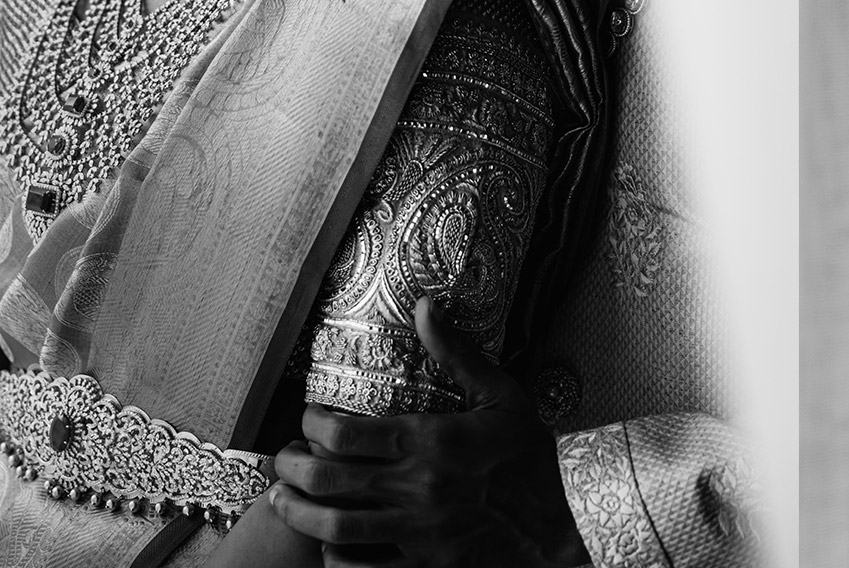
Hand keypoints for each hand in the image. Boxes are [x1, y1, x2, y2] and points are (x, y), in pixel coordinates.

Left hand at [269, 298, 585, 567]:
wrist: (565, 514)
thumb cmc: (531, 453)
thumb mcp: (501, 393)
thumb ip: (457, 352)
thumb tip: (425, 306)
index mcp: (431, 441)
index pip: (346, 433)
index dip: (312, 425)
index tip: (308, 420)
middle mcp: (417, 487)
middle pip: (328, 481)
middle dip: (291, 469)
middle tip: (282, 460)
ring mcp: (418, 531)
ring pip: (335, 527)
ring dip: (299, 513)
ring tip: (283, 500)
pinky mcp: (425, 565)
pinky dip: (336, 557)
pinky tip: (328, 543)